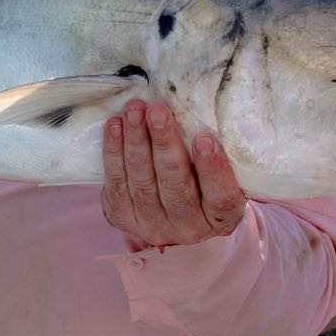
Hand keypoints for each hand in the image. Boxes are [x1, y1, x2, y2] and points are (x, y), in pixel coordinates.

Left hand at [101, 100, 246, 249]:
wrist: (171, 218)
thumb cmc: (203, 184)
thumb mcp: (222, 176)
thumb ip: (218, 153)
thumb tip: (206, 108)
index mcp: (220, 218)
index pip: (220, 197)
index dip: (212, 170)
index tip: (204, 139)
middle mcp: (188, 227)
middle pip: (175, 184)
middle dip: (164, 143)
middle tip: (158, 111)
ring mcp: (152, 224)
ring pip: (142, 180)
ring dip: (136, 141)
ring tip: (134, 110)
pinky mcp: (122, 216)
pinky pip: (116, 182)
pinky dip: (114, 151)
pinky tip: (114, 125)